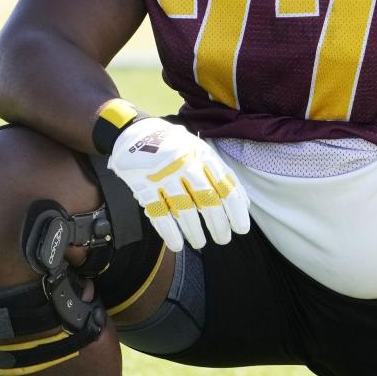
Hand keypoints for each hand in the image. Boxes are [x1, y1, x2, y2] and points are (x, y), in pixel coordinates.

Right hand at [108, 117, 249, 251]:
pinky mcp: (143, 185)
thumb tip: (243, 203)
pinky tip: (176, 244)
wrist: (134, 131)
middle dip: (218, 224)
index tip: (241, 228)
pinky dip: (169, 232)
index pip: (225, 185)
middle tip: (223, 239)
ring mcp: (163, 174)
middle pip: (208, 200)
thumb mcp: (199, 149)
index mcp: (202, 154)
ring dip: (194, 231)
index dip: (235, 210)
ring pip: (184, 210)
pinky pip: (159, 213)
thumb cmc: (174, 145)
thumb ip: (219, 173)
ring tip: (200, 243)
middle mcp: (185, 163)